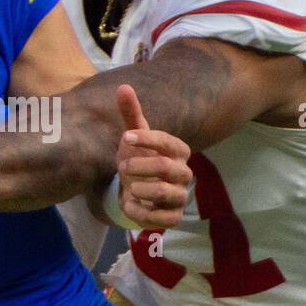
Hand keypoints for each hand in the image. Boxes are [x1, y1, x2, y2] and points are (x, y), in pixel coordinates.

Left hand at [114, 84, 192, 227]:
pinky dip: (141, 212)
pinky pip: (162, 218)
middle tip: (122, 166)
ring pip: (164, 192)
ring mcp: (180, 196)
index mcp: (178, 151)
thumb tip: (123, 87)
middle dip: (140, 166)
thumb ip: (130, 113)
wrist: (136, 189)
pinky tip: (129, 204)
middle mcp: (184, 173)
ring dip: (140, 189)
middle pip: (166, 168)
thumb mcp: (134, 135)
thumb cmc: (139, 157)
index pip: (168, 142)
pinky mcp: (173, 217)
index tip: (125, 137)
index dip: (147, 139)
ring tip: (128, 187)